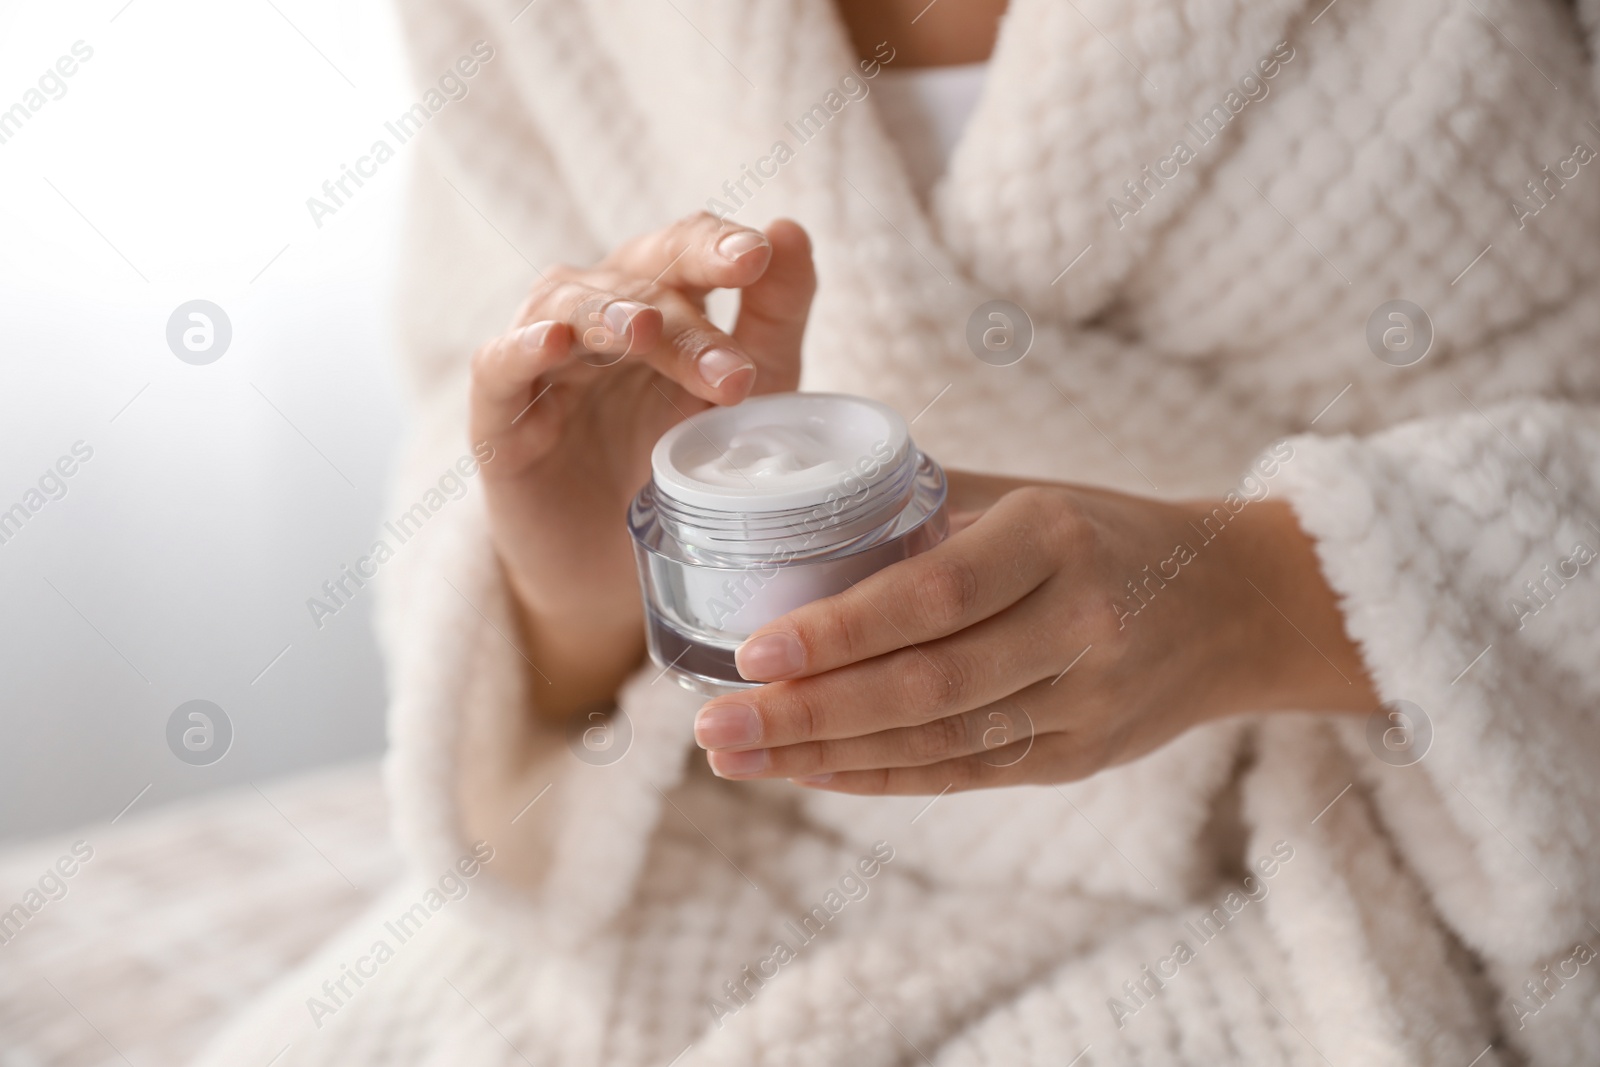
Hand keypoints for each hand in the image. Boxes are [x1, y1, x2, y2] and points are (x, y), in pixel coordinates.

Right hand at [469, 213, 815, 719]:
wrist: (620, 567)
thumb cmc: (685, 463)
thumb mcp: (751, 390)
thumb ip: (775, 314)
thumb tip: (789, 230)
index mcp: (660, 298)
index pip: (682, 248)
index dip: (715, 246)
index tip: (755, 257)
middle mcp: (598, 313)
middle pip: (636, 285)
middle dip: (686, 324)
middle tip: (733, 373)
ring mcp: (546, 360)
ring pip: (570, 309)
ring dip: (608, 316)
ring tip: (642, 331)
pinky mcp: (501, 415)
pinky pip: (501, 366)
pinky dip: (524, 347)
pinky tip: (554, 342)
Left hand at [691, 471, 1378, 793]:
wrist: (1236, 604)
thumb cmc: (1105, 531)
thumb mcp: (1030, 494)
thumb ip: (924, 505)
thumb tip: (795, 509)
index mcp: (1057, 538)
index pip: (934, 593)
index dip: (841, 628)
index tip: (750, 649)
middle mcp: (1078, 626)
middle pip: (926, 685)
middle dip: (807, 712)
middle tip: (711, 723)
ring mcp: (1086, 703)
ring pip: (938, 745)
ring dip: (825, 757)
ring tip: (734, 756)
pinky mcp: (1078, 755)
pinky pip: (963, 775)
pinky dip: (878, 777)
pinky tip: (807, 773)